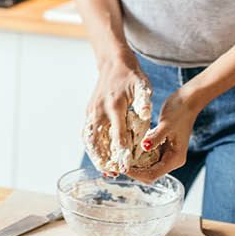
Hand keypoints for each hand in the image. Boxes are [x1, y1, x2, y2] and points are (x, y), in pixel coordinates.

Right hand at [85, 55, 148, 176]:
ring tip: (104, 169)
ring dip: (95, 155)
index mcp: (114, 105)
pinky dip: (91, 146)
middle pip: (98, 140)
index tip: (125, 167)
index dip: (121, 151)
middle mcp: (99, 110)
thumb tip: (146, 115)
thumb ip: (143, 102)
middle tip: (110, 173)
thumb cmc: (131, 76)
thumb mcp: (142, 86)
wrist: (113, 62)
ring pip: (90, 139)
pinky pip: (88, 132)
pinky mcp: (89, 112)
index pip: (117, 134)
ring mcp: (92, 111)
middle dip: (103, 158)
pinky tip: (98, 156)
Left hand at [126, 92, 199, 182]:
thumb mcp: (166, 124)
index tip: (123, 168)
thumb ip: (156, 137)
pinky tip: (127, 150)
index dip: (137, 174)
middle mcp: (171, 160)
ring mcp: (166, 155)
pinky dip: (137, 156)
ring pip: (147, 166)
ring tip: (121, 158)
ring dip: (135, 164)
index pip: (154, 174)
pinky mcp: (161, 148)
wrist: (187, 101)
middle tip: (119, 164)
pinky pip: (147, 157)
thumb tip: (145, 147)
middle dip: (134, 171)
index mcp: (175, 159)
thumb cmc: (179, 111)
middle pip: (150, 174)